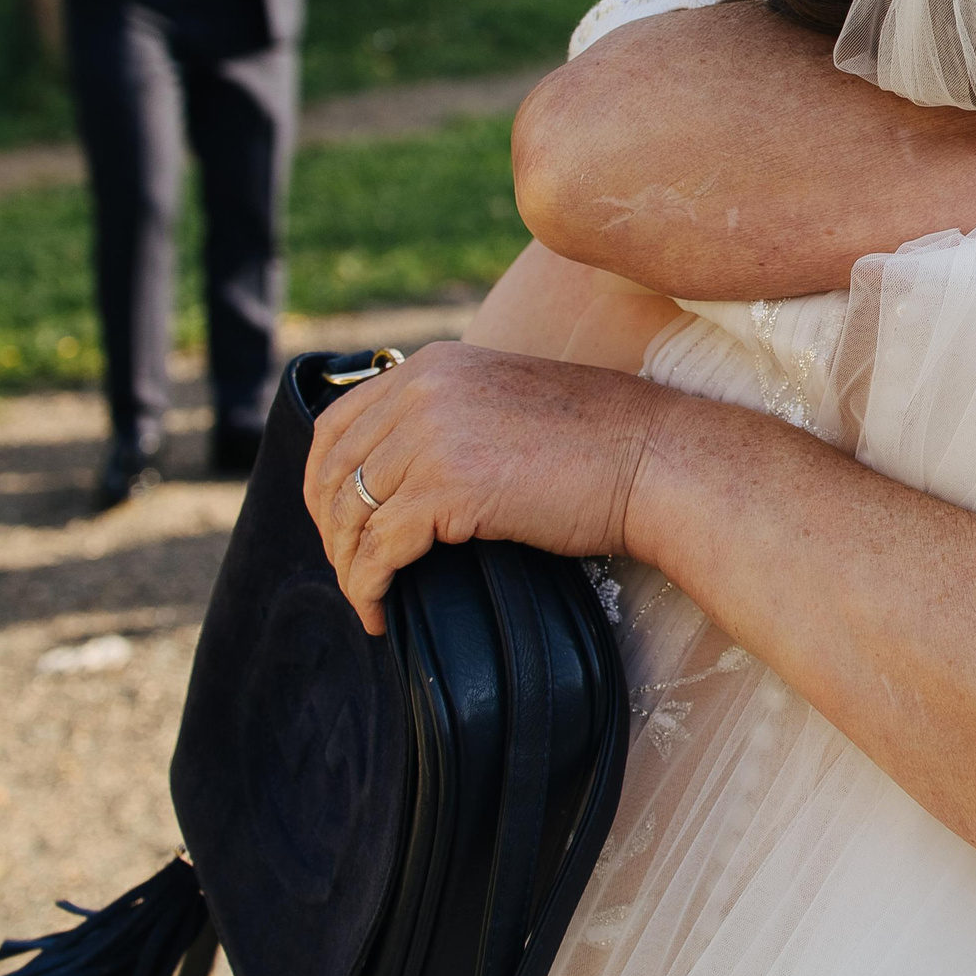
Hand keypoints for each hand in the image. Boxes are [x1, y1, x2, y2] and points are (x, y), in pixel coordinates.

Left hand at [303, 342, 661, 633]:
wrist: (652, 456)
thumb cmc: (598, 440)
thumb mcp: (506, 402)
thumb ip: (451, 416)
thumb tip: (403, 475)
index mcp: (433, 365)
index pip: (337, 424)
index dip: (322, 482)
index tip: (336, 524)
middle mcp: (422, 391)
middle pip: (331, 470)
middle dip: (329, 530)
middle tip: (350, 569)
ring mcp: (431, 436)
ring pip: (350, 515)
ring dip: (349, 566)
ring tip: (368, 596)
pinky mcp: (447, 488)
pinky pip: (379, 550)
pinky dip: (369, 587)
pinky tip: (382, 609)